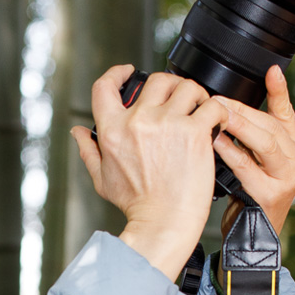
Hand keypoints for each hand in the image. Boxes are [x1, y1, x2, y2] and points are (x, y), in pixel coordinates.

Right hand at [71, 67, 227, 279]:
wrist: (163, 222)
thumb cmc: (136, 204)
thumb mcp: (102, 178)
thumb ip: (89, 151)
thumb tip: (78, 133)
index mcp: (113, 130)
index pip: (105, 86)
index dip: (118, 72)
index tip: (129, 71)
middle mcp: (139, 121)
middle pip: (156, 79)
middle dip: (170, 85)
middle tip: (178, 99)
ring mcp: (168, 124)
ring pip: (187, 86)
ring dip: (196, 94)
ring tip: (199, 109)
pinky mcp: (194, 133)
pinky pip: (211, 105)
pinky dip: (217, 110)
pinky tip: (215, 122)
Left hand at [212, 65, 294, 235]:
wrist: (251, 236)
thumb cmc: (250, 194)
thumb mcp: (256, 158)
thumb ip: (255, 131)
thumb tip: (237, 101)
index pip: (285, 114)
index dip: (278, 91)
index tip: (271, 71)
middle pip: (271, 126)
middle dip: (243, 110)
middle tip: (217, 99)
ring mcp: (288, 178)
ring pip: (264, 142)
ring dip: (238, 125)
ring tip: (217, 113)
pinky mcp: (271, 194)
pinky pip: (247, 166)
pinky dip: (230, 152)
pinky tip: (215, 141)